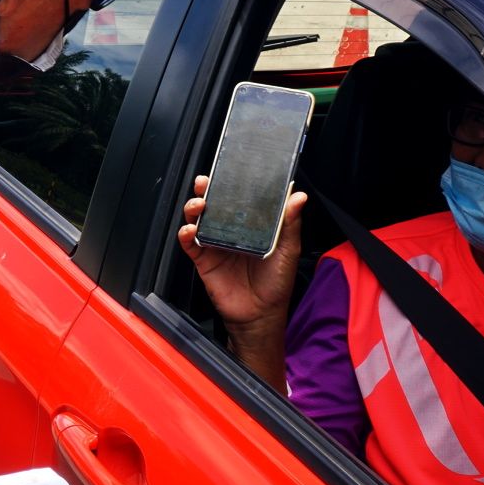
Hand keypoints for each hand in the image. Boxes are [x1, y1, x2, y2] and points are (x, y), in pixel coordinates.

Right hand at [177, 176, 308, 336]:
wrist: (260, 314)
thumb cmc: (277, 283)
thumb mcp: (289, 250)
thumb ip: (290, 223)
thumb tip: (298, 196)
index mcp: (250, 225)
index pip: (238, 198)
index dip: (231, 183)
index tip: (228, 170)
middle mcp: (230, 231)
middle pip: (213, 204)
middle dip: (206, 190)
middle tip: (205, 182)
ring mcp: (215, 244)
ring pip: (198, 219)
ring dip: (194, 208)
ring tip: (199, 205)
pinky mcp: (203, 260)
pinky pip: (189, 244)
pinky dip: (185, 234)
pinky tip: (189, 230)